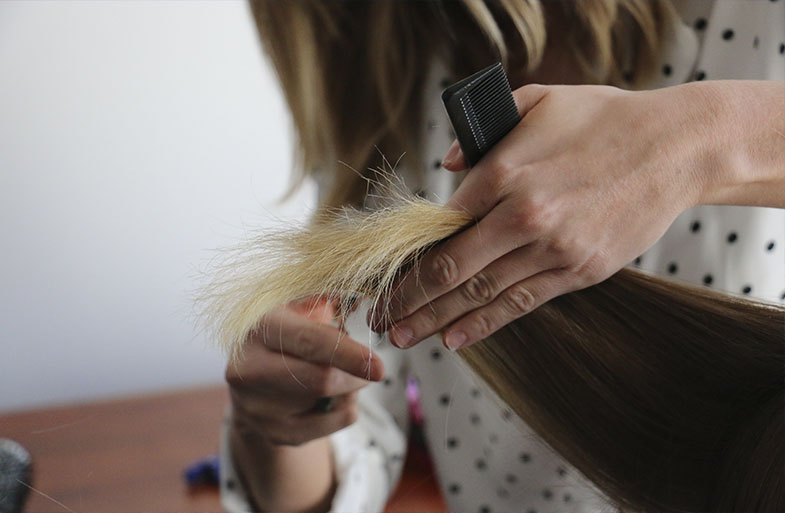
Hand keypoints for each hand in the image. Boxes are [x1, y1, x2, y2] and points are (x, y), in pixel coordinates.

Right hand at [228, 295, 383, 445]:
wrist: (248, 378)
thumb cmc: (285, 333)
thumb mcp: (299, 306)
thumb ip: (327, 300)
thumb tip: (367, 294)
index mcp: (260, 327)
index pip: (309, 342)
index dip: (348, 354)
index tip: (378, 366)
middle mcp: (249, 369)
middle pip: (321, 381)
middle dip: (356, 375)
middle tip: (371, 367)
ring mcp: (256, 406)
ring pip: (329, 404)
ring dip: (350, 390)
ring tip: (340, 374)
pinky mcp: (272, 433)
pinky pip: (330, 427)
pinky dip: (342, 410)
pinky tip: (329, 397)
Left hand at [370, 82, 714, 350]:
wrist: (675, 148)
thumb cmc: (603, 120)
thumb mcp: (538, 101)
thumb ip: (483, 132)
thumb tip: (448, 166)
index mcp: (506, 170)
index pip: (440, 222)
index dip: (407, 252)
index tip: (385, 271)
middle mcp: (524, 215)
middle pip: (451, 267)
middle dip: (408, 298)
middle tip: (380, 318)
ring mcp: (554, 248)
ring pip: (481, 293)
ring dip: (436, 319)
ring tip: (404, 336)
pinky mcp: (579, 270)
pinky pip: (521, 302)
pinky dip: (485, 323)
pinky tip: (456, 337)